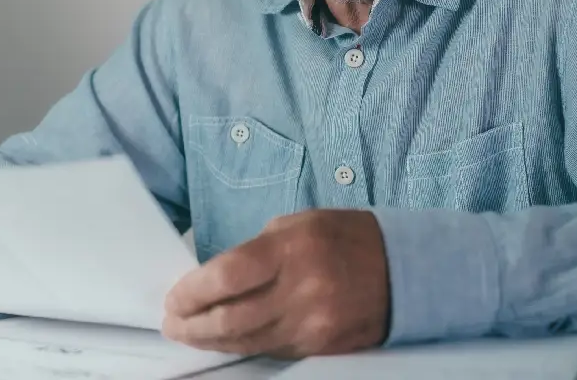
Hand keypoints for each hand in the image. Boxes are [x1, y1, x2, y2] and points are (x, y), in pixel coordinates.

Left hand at [162, 209, 389, 357]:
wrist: (403, 270)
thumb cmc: (344, 237)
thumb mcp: (298, 224)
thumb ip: (256, 250)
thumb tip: (215, 278)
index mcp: (292, 249)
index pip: (227, 276)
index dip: (192, 292)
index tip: (173, 297)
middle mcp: (301, 290)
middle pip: (230, 320)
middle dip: (193, 325)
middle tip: (172, 323)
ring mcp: (312, 326)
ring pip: (247, 343)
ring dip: (212, 341)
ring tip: (191, 333)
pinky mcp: (321, 349)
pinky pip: (272, 352)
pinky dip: (244, 347)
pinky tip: (227, 340)